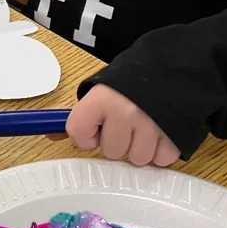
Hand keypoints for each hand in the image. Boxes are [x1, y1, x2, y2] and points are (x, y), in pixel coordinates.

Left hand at [51, 84, 180, 166]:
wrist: (176, 67)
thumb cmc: (133, 81)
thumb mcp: (102, 90)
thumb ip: (80, 114)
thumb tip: (50, 134)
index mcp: (102, 99)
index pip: (78, 134)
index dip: (85, 134)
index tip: (95, 127)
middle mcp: (125, 113)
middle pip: (110, 151)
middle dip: (116, 140)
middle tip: (126, 123)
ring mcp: (152, 127)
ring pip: (135, 159)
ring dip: (139, 147)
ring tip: (144, 126)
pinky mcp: (175, 138)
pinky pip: (160, 160)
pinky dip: (160, 150)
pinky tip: (160, 132)